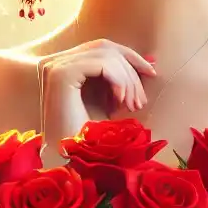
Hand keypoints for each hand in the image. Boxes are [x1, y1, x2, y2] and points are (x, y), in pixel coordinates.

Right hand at [37, 40, 156, 141]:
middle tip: (140, 100)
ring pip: (106, 54)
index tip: (152, 73)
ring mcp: (55, 66)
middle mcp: (55, 62)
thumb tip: (151, 60)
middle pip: (105, 47)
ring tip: (132, 105)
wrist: (66, 160)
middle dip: (131, 70)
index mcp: (63, 65)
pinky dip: (118, 81)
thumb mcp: (108, 101)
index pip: (101, 47)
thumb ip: (121, 79)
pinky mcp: (61, 74)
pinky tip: (120, 103)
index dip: (130, 57)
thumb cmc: (86, 136)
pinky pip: (102, 64)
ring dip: (127, 79)